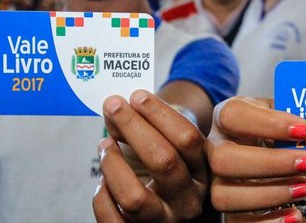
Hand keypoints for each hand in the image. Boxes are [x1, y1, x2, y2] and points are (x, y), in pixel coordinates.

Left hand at [93, 90, 207, 221]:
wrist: (165, 206)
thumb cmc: (163, 165)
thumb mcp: (165, 143)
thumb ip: (141, 124)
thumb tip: (114, 109)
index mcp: (203, 171)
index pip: (187, 138)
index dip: (160, 114)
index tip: (136, 96)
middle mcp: (189, 199)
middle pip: (164, 161)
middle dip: (134, 128)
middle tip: (113, 106)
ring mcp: (164, 220)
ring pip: (134, 197)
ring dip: (113, 164)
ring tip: (104, 144)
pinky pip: (113, 220)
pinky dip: (102, 197)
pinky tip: (101, 181)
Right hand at [206, 97, 305, 222]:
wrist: (277, 156)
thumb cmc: (280, 132)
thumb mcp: (285, 116)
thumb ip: (297, 116)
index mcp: (228, 118)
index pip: (233, 115)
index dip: (267, 123)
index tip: (305, 129)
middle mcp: (216, 148)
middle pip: (224, 159)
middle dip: (271, 163)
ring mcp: (218, 182)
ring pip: (224, 195)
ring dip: (269, 194)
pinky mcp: (229, 211)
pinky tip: (295, 215)